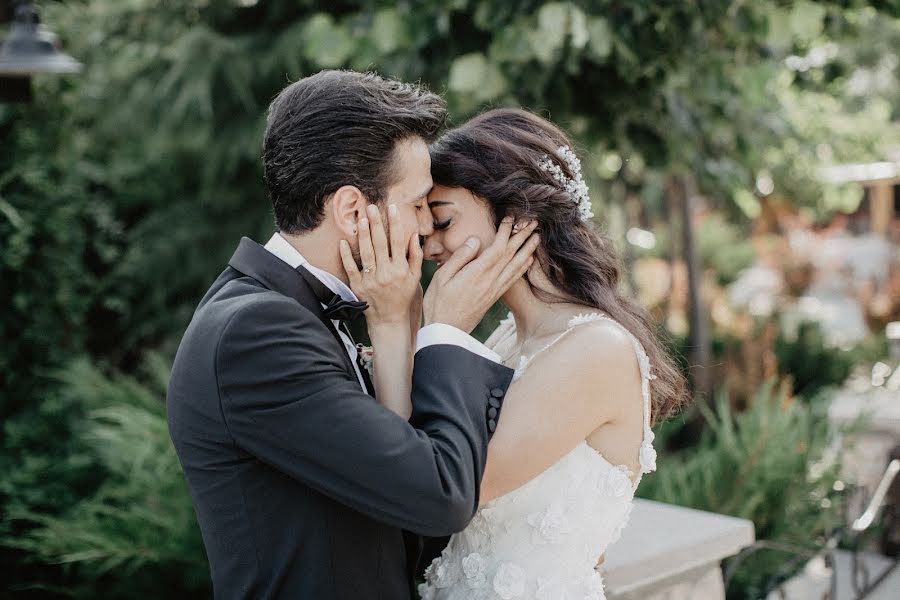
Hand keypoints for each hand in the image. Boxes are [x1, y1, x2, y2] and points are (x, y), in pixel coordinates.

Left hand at [340, 203, 422, 326]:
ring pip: (366, 253)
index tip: (392, 208)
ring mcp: (371, 280)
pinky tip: (343, 242)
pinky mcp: (358, 286)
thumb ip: (415, 256)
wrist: (389, 320)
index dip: (395, 223)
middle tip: (371, 207)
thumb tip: (414, 235)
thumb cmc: (403, 296)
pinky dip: (346, 256)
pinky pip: (351, 268)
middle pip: (380, 244)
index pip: (397, 241)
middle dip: (376, 224)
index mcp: (400, 269)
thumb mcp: (415, 278)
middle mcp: (386, 273)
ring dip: (363, 236)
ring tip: (361, 219)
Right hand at [423, 217, 539, 332]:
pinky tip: (528, 260)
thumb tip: (476, 239)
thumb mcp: (442, 277)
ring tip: (537, 237)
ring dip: (528, 250)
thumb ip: (460, 257)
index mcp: (477, 273)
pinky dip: (523, 267)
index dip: (506, 231)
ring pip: (516, 266)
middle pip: (511, 254)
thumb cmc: (439, 303)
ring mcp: (494, 289)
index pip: (497, 247)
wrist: (447, 332)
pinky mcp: (495, 296)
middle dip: (522, 236)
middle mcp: (490, 281)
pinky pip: (513, 279)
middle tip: (533, 222)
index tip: (510, 217)